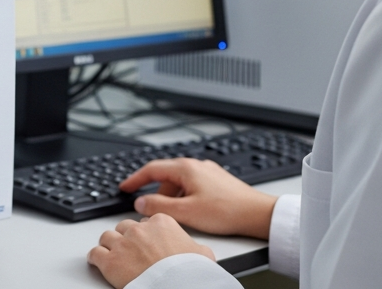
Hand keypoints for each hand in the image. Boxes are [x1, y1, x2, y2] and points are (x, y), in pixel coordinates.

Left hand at [87, 213, 215, 288]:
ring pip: (107, 237)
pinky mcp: (110, 261)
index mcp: (161, 222)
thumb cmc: (190, 272)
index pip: (146, 221)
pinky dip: (95, 258)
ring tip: (112, 254)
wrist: (178, 286)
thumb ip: (194, 245)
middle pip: (125, 227)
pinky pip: (95, 253)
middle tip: (129, 250)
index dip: (146, 234)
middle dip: (126, 238)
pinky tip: (98, 261)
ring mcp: (123, 244)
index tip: (145, 242)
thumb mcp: (202, 254)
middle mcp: (139, 229)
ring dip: (109, 245)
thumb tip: (199, 251)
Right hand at [120, 158, 276, 238]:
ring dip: (171, 197)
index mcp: (186, 168)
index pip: (152, 169)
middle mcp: (197, 165)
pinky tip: (190, 212)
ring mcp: (208, 172)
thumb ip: (159, 206)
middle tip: (147, 208)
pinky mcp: (217, 181)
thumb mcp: (186, 212)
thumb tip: (141, 202)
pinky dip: (184, 197)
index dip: (135, 179)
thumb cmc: (226, 211)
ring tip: (174, 216)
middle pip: (166, 176)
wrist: (257, 214)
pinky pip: (192, 186)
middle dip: (155, 193)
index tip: (125, 187)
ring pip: (179, 182)